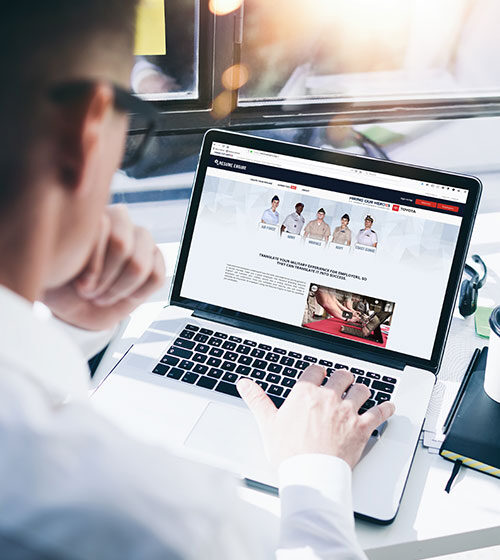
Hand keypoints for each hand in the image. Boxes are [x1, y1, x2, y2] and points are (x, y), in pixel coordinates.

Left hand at [43, 205, 165, 330]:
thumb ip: (72, 243)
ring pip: (139, 265)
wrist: (77, 309)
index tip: (78, 285)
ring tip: (103, 295)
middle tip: (90, 292)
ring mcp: (142, 240)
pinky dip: (137, 293)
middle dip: (104, 279)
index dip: (91, 266)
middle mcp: (121, 221)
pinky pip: (156, 277)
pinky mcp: (156, 260)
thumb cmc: (62, 284)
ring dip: (118, 289)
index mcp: (93, 214)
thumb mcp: (55, 265)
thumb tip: (98, 226)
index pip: (101, 229)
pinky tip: (123, 294)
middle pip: (121, 246)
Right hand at [237, 365, 394, 468]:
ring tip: (359, 392)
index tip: (318, 375)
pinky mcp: (362, 428)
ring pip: (361, 390)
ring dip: (361, 389)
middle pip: (341, 376)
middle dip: (341, 378)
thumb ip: (257, 400)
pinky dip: (385, 408)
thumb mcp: (268, 423)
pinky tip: (387, 406)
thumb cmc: (289, 452)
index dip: (317, 372)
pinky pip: (379, 413)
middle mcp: (329, 397)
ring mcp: (348, 412)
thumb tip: (244, 384)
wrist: (310, 474)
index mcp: (306, 393)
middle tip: (340, 381)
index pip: (316, 370)